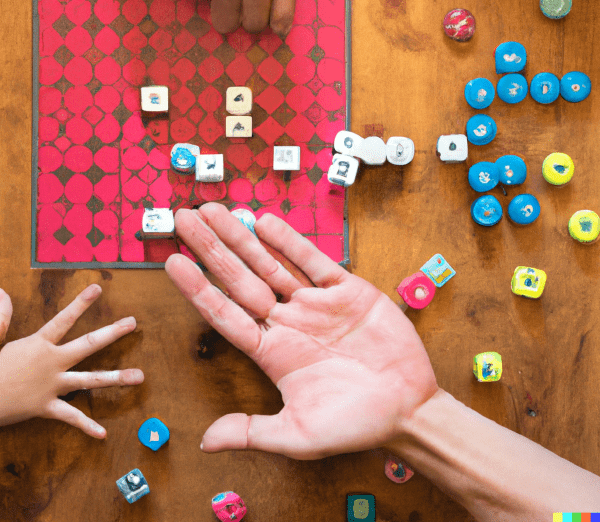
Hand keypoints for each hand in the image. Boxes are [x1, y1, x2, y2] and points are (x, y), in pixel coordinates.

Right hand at [0, 285, 143, 437]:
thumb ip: (1, 316)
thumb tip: (2, 292)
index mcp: (39, 345)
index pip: (64, 319)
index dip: (80, 303)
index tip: (98, 288)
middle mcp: (51, 362)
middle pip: (87, 344)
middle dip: (112, 333)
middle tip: (133, 323)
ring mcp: (52, 385)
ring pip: (90, 380)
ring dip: (116, 378)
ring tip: (140, 377)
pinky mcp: (46, 407)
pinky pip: (70, 417)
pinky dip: (86, 426)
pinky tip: (103, 434)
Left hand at [165, 204, 438, 459]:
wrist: (410, 408)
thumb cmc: (355, 426)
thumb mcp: (298, 434)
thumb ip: (252, 432)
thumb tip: (204, 441)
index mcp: (271, 352)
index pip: (224, 314)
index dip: (198, 288)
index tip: (173, 262)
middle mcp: (287, 322)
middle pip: (239, 280)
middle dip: (212, 249)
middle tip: (184, 219)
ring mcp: (315, 304)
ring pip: (271, 263)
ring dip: (242, 237)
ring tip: (214, 211)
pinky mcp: (346, 291)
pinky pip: (313, 261)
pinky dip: (290, 241)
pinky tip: (265, 222)